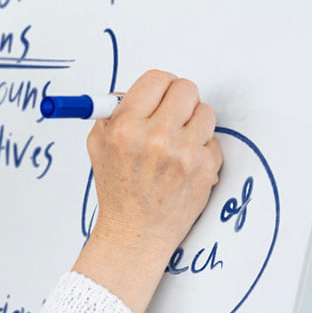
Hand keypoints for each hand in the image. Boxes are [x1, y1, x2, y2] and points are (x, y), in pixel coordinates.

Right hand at [72, 70, 222, 312]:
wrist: (135, 233)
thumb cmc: (117, 190)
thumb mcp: (99, 146)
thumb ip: (114, 112)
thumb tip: (133, 89)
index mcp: (124, 128)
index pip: (156, 79)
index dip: (160, 85)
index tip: (160, 95)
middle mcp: (155, 138)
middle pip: (186, 88)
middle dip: (180, 99)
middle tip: (173, 114)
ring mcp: (183, 154)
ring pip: (205, 112)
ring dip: (193, 124)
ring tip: (177, 143)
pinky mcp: (204, 169)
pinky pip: (213, 141)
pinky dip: (201, 150)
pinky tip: (184, 166)